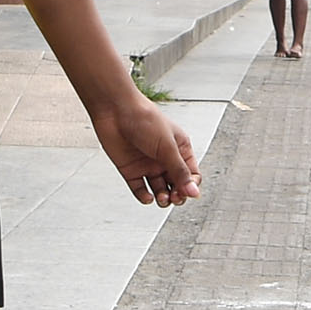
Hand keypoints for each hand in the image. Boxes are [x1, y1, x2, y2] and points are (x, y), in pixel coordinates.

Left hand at [92, 89, 203, 207]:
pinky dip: (144, 196)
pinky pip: (140, 189)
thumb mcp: (167, 147)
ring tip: (161, 197)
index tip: (186, 192)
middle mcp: (165, 158)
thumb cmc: (145, 120)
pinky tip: (148, 197)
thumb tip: (194, 192)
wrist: (116, 111)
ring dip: (163, 197)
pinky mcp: (131, 170)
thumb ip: (180, 172)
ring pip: (160, 189)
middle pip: (176, 184)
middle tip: (174, 198)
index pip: (191, 175)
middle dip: (177, 194)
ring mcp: (148, 165)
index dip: (190, 186)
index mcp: (180, 149)